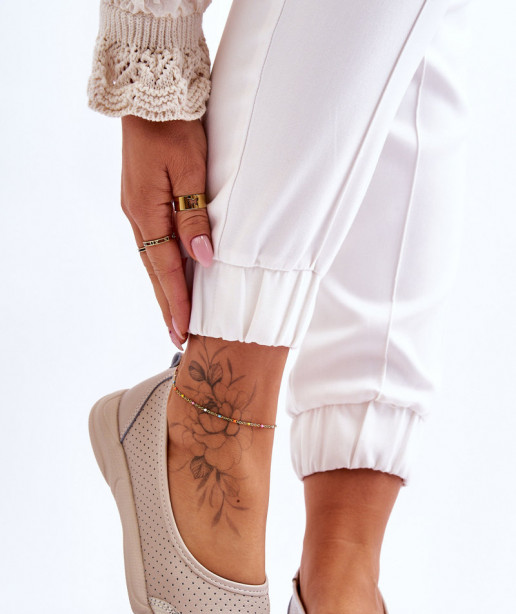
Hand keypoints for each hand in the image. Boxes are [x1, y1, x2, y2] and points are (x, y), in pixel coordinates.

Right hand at [121, 116, 213, 347]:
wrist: (151, 95)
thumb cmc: (175, 128)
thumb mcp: (190, 170)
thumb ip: (195, 217)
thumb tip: (201, 259)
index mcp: (146, 211)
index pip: (165, 268)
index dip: (177, 301)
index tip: (185, 330)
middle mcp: (137, 215)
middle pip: (154, 271)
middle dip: (168, 305)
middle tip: (178, 337)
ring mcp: (137, 207)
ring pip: (152, 259)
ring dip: (164, 289)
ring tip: (175, 316)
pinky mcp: (142, 199)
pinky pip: (153, 242)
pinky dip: (161, 266)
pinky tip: (170, 276)